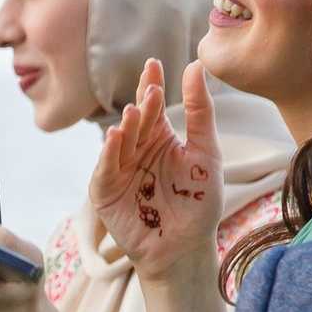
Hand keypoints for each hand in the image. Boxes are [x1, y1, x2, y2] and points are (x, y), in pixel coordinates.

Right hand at [88, 57, 222, 279]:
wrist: (185, 248)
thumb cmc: (198, 203)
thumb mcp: (206, 152)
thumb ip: (201, 111)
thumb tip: (195, 65)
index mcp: (159, 137)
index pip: (152, 105)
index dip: (151, 84)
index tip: (154, 64)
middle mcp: (136, 149)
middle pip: (137, 121)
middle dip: (142, 107)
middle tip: (151, 93)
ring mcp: (118, 170)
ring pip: (119, 142)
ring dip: (124, 127)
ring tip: (133, 112)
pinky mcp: (105, 193)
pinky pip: (105, 170)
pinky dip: (108, 155)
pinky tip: (115, 139)